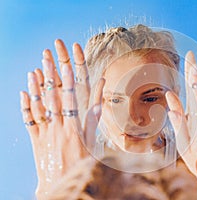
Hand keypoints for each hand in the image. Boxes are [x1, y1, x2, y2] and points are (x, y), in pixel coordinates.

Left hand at [20, 39, 103, 197]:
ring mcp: (44, 134)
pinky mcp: (36, 141)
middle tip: (46, 57)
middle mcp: (57, 128)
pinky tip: (23, 94)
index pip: (70, 99)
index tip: (66, 65)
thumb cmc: (83, 164)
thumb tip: (101, 106)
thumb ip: (94, 119)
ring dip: (35, 88)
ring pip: (38, 107)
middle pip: (53, 98)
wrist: (63, 185)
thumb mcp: (92, 142)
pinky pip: (29, 121)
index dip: (67, 80)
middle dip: (49, 76)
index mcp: (73, 128)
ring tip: (33, 71)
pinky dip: (25, 107)